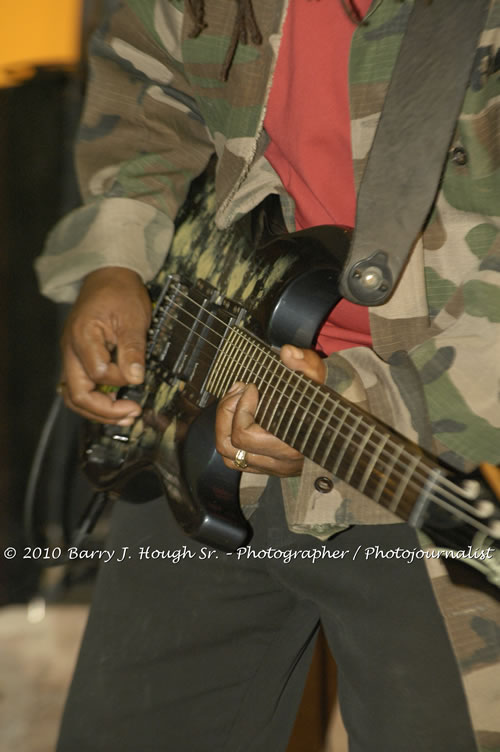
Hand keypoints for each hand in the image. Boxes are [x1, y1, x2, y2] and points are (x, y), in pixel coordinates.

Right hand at [60, 267, 151, 423]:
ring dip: (99, 412)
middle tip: (132, 413)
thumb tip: (136, 378)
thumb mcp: (133, 318)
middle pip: (77, 394)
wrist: (108, 277)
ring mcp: (73, 356)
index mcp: (83, 336)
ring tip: (125, 416)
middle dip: (105, 411)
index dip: (120, 380)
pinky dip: (97, 401)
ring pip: (75, 396)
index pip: (98, 373)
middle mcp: (72, 349)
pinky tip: (116, 405)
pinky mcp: (80, 359)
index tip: (139, 376)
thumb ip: (133, 349)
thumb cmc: (120, 293)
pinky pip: (82, 388)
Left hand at [215, 345, 325, 476]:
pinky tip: (238, 415)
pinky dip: (229, 436)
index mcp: (292, 446)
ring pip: (228, 455)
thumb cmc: (321, 398)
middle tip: (238, 390)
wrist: (334, 420)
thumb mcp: (318, 376)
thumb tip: (287, 353)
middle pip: (229, 445)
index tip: (252, 387)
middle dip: (227, 413)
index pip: (245, 435)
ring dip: (224, 425)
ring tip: (234, 400)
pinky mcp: (266, 467)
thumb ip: (306, 363)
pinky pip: (235, 460)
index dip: (241, 408)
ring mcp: (271, 468)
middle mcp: (279, 463)